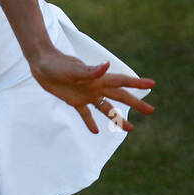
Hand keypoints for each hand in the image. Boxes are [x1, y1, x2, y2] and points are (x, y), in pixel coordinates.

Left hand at [30, 50, 154, 133]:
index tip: (152, 85)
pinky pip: (85, 113)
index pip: (122, 81)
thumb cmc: (57, 64)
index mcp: (98, 79)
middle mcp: (96, 87)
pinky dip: (90, 121)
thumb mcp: (73, 69)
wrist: (41, 64)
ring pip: (106, 108)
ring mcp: (86, 94)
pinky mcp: (74, 100)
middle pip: (120, 96)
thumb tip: (107, 65)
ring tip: (130, 128)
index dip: (137, 82)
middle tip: (151, 110)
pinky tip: (95, 130)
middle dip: (136, 103)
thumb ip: (91, 70)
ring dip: (117, 117)